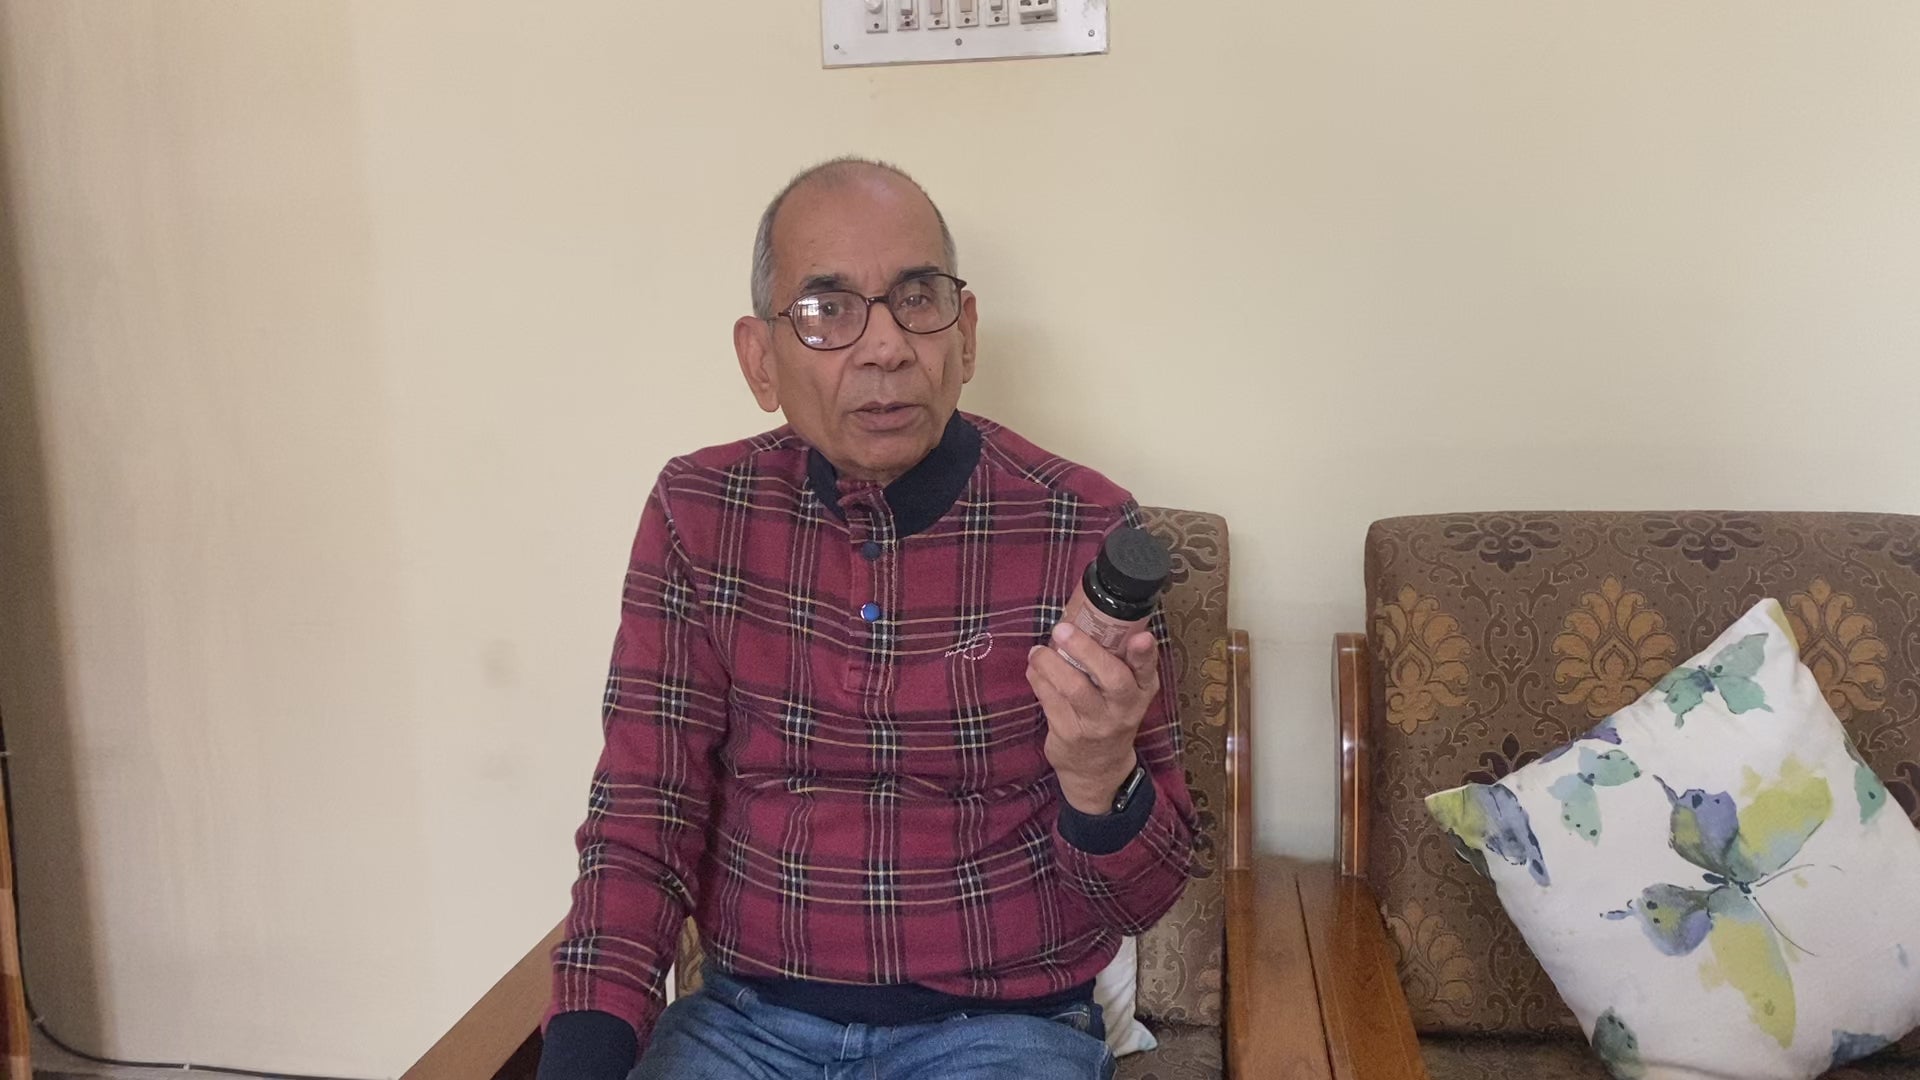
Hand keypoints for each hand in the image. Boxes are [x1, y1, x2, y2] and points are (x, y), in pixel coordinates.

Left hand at [1026, 622, 1158, 815]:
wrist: (1098, 767)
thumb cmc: (1110, 714)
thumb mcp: (1125, 691)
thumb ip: (1116, 660)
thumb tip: (1084, 615)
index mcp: (1141, 691)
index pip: (1147, 669)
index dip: (1145, 653)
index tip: (1141, 636)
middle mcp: (1123, 708)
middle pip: (1111, 677)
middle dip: (1086, 650)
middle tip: (1062, 629)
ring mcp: (1096, 724)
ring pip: (1074, 688)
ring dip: (1050, 663)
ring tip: (1038, 651)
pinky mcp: (1069, 734)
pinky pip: (1050, 700)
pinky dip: (1038, 680)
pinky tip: (1034, 669)